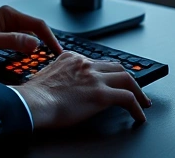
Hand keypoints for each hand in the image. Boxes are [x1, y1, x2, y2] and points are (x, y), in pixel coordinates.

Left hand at [0, 5, 61, 59]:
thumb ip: (11, 41)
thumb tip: (34, 44)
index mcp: (8, 15)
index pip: (38, 25)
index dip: (50, 39)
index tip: (58, 53)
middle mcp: (8, 18)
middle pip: (35, 31)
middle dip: (45, 45)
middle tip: (53, 60)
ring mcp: (4, 27)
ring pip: (27, 38)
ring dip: (35, 50)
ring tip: (43, 63)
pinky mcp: (0, 35)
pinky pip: (18, 43)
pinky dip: (25, 52)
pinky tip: (25, 61)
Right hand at [15, 52, 150, 127]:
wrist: (32, 102)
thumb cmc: (34, 95)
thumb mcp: (45, 76)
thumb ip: (57, 75)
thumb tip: (59, 86)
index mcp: (70, 58)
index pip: (96, 62)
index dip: (107, 72)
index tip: (111, 79)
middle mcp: (85, 64)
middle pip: (115, 66)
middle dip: (127, 78)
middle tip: (133, 88)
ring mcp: (94, 78)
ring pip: (127, 78)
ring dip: (138, 91)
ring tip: (142, 102)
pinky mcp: (101, 94)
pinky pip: (128, 99)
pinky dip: (137, 108)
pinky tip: (139, 115)